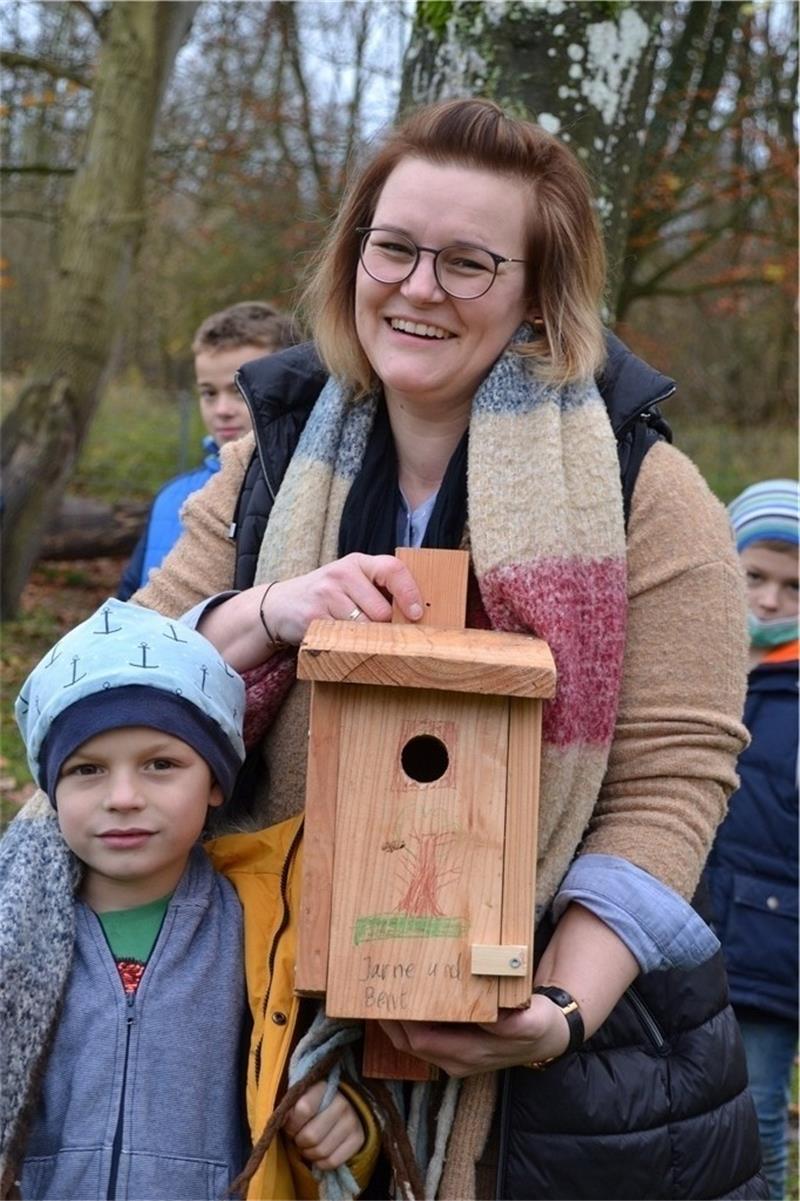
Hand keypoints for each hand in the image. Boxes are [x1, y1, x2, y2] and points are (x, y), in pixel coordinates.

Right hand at [261, 553, 423, 645]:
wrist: (281, 604)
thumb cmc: (328, 595)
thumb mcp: (352, 581)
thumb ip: (380, 590)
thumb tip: (416, 614)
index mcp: (358, 562)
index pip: (392, 569)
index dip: (409, 593)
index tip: (416, 614)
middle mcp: (341, 573)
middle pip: (381, 610)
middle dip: (385, 628)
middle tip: (377, 632)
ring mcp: (325, 594)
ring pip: (365, 629)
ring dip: (366, 640)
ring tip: (355, 635)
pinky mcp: (313, 617)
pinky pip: (344, 639)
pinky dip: (347, 645)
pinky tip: (339, 639)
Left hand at [282, 1083, 364, 1169]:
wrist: (343, 1105)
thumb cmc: (313, 1103)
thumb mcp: (301, 1097)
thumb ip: (289, 1106)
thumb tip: (280, 1119)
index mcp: (324, 1088)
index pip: (303, 1109)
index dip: (291, 1123)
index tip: (289, 1125)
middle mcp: (341, 1103)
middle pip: (311, 1136)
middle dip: (299, 1141)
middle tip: (298, 1137)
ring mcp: (352, 1122)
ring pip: (321, 1151)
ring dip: (308, 1153)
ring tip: (307, 1145)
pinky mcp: (358, 1139)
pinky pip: (332, 1162)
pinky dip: (320, 1163)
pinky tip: (318, 1153)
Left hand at [379, 993, 570, 1077]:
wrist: (547, 1036)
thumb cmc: (536, 1025)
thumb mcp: (529, 1021)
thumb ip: (510, 1025)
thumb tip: (490, 1019)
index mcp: (468, 1053)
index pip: (419, 1040)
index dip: (398, 1020)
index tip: (385, 994)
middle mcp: (455, 1060)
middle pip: (408, 1043)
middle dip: (389, 1019)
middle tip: (374, 987)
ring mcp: (453, 1057)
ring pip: (413, 1042)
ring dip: (396, 1020)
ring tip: (384, 991)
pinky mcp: (455, 1048)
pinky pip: (423, 1037)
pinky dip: (410, 1021)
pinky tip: (406, 999)